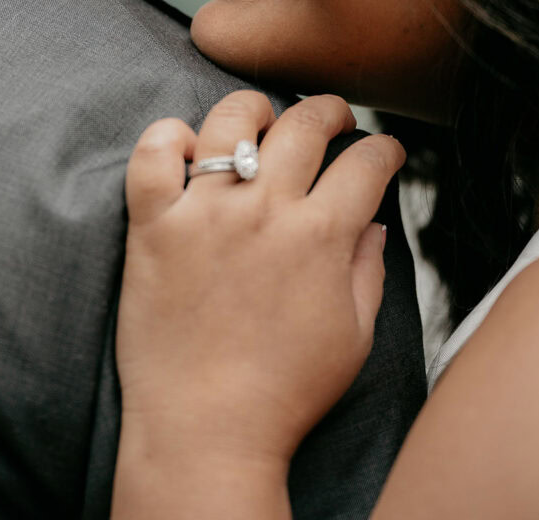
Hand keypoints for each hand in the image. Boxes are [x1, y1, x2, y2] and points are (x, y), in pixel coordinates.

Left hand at [116, 92, 404, 470]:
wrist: (206, 429)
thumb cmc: (284, 391)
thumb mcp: (353, 336)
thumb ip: (368, 270)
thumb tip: (374, 223)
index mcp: (320, 237)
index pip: (366, 163)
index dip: (386, 149)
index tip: (385, 152)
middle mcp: (264, 211)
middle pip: (306, 124)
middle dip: (332, 110)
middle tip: (335, 118)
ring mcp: (204, 213)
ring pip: (232, 121)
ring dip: (255, 108)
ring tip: (262, 117)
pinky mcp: (154, 225)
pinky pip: (153, 155)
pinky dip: (168, 137)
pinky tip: (187, 146)